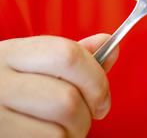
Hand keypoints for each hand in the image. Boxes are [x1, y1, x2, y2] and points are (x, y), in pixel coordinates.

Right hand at [0, 33, 118, 136]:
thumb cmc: (9, 87)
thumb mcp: (31, 62)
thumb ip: (72, 56)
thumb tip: (110, 45)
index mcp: (12, 53)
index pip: (67, 55)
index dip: (95, 77)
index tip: (103, 98)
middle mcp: (0, 81)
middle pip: (66, 100)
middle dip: (86, 116)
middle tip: (84, 119)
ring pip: (58, 131)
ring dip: (73, 136)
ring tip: (64, 131)